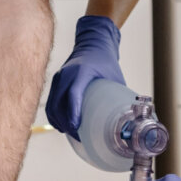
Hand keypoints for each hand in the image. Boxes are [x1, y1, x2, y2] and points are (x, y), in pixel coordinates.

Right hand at [45, 15, 124, 136]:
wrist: (92, 44)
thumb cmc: (106, 62)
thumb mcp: (115, 78)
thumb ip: (119, 97)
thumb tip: (130, 119)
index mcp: (82, 71)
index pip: (73, 94)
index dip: (73, 113)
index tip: (76, 128)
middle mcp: (66, 74)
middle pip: (58, 104)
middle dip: (65, 123)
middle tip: (77, 136)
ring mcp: (58, 78)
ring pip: (51, 106)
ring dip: (58, 122)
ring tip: (70, 133)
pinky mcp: (55, 82)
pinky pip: (50, 103)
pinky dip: (54, 116)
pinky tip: (62, 125)